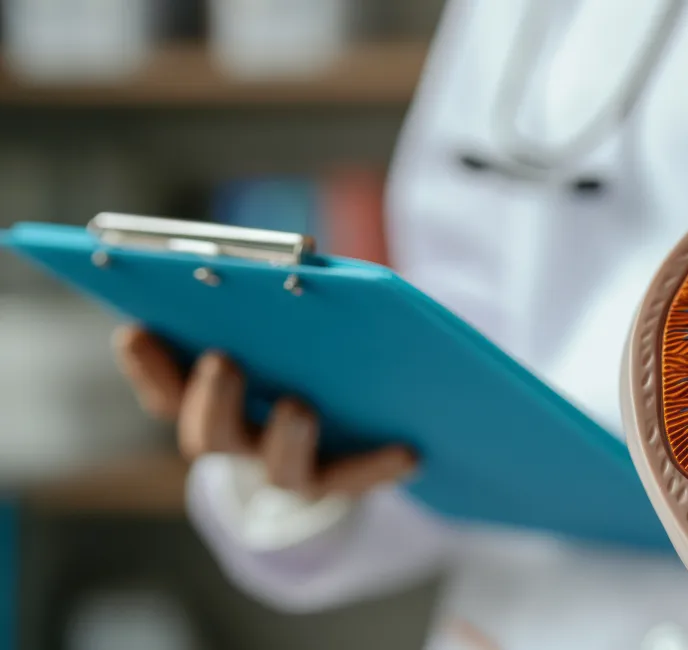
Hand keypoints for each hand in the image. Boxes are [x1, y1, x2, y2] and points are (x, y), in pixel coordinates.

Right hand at [113, 325, 416, 497]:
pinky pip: (358, 479)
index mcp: (211, 402)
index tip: (136, 329)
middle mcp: (242, 442)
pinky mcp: (340, 481)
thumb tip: (278, 265)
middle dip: (212, 399)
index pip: (164, 392)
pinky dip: (379, 465)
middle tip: (224, 359)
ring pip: (280, 469)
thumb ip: (264, 308)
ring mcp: (289, 468)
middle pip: (211, 437)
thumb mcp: (276, 333)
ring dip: (287, 437)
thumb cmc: (296, 361)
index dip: (146, 366)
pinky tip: (410, 450)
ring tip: (300, 406)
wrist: (338, 437)